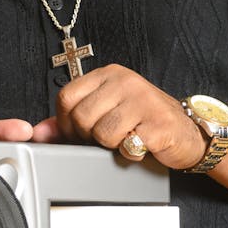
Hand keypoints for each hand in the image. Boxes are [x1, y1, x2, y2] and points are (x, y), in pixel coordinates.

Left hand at [34, 64, 205, 170]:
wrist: (188, 133)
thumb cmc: (145, 121)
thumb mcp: (107, 112)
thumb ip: (70, 121)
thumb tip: (39, 131)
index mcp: (109, 74)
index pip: (67, 97)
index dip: (66, 123)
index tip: (79, 133)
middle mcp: (125, 81)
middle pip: (81, 117)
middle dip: (89, 137)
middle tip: (108, 138)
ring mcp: (143, 100)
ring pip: (102, 134)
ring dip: (111, 146)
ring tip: (126, 139)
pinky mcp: (157, 122)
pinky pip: (126, 145)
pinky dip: (130, 153)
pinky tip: (140, 145)